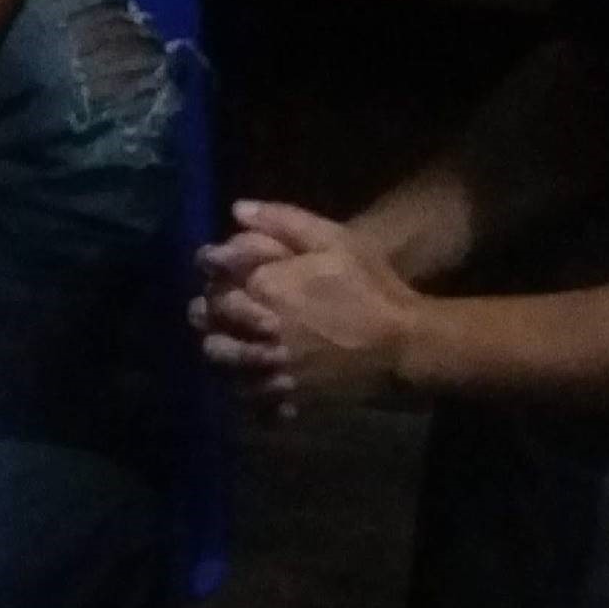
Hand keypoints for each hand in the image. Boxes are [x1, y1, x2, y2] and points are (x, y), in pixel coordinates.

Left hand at [229, 200, 420, 408]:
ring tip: (226, 342)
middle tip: (209, 307)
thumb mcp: (336, 240)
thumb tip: (237, 209)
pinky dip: (243, 388)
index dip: (209, 268)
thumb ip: (283, 220)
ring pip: (222, 362)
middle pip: (209, 321)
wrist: (402, 346)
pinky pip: (249, 398)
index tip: (211, 265)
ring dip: (219, 349)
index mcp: (268, 287)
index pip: (215, 277)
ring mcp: (272, 367)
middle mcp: (261, 329)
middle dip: (206, 310)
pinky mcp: (287, 396)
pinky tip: (251, 378)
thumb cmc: (372, 287)